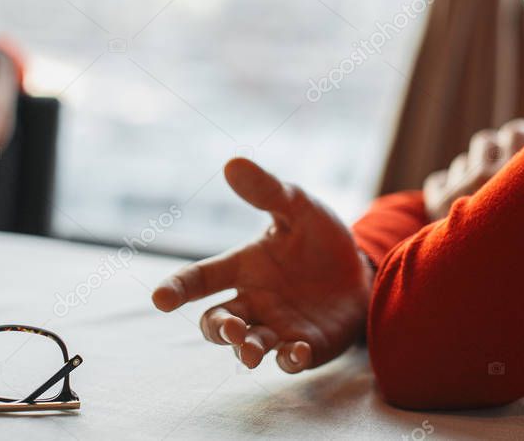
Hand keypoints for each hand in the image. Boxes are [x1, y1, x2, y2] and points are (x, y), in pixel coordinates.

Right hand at [152, 158, 372, 372]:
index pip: (200, 279)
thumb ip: (268, 191)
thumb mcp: (298, 207)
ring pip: (249, 347)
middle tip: (232, 328)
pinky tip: (297, 350)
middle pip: (216, 322)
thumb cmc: (320, 238)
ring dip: (248, 350)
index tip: (160, 298)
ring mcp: (278, 327)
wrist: (363, 267)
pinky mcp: (306, 346)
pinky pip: (289, 360)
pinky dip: (289, 359)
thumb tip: (233, 163)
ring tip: (253, 350)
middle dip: (218, 330)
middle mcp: (254, 301)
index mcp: (243, 267)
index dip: (177, 287)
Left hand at [423, 118, 523, 220]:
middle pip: (484, 140)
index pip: (513, 132)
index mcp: (515, 173)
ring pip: (461, 163)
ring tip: (480, 199)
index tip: (522, 140)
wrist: (496, 277)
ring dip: (469, 174)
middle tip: (498, 171)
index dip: (517, 134)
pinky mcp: (437, 203)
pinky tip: (456, 205)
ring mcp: (459, 188)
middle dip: (491, 151)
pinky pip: (437, 181)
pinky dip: (444, 189)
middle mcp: (485, 176)